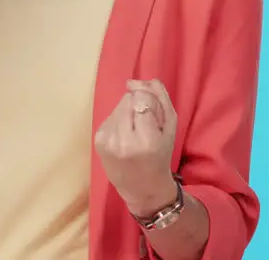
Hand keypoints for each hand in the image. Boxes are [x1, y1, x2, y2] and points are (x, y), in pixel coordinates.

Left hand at [94, 78, 179, 216]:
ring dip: (127, 114)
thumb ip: (159, 97)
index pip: (142, 98)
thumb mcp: (170, 126)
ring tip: (134, 133)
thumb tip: (132, 81)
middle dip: (138, 107)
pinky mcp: (98, 141)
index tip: (154, 119)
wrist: (143, 188)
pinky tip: (124, 138)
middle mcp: (123, 140)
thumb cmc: (161, 156)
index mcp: (146, 139)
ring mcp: (107, 141)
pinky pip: (110, 116)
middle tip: (145, 127)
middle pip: (128, 99)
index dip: (149, 103)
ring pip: (118, 105)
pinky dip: (118, 123)